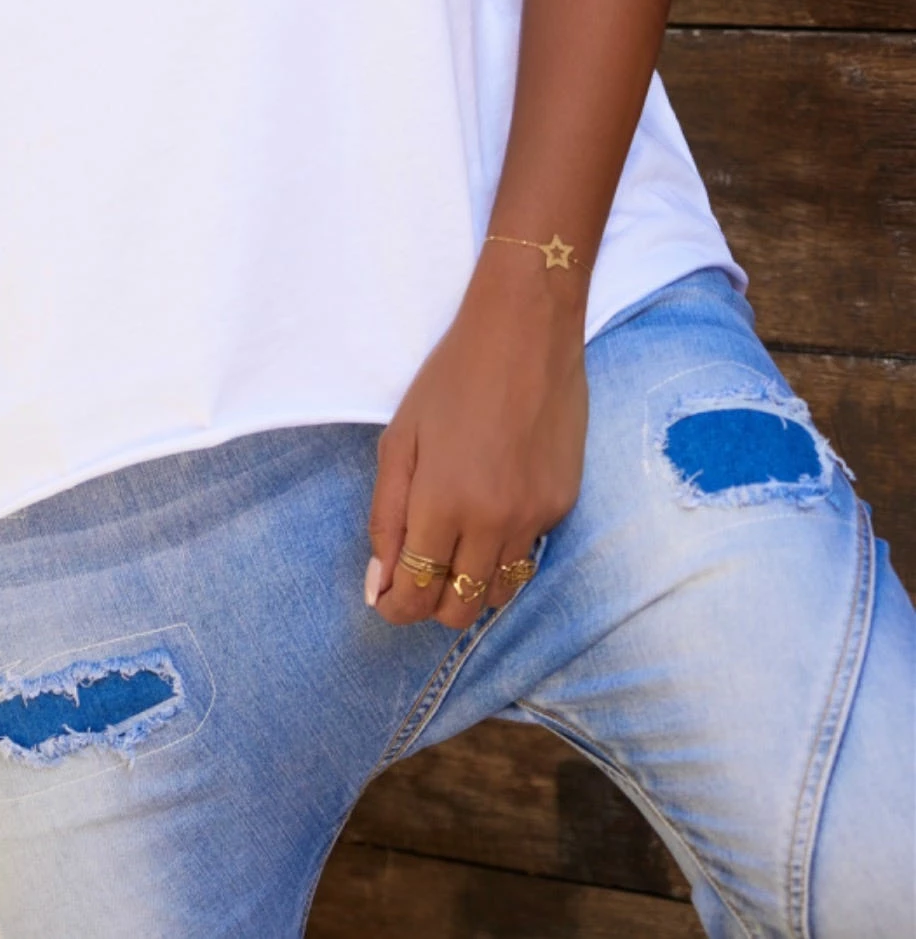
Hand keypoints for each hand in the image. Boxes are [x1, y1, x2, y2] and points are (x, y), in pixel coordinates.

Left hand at [366, 248, 588, 629]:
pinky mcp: (563, 505)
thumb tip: (379, 583)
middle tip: (418, 569)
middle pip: (459, 610)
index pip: (416, 595)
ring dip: (471, 584)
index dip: (395, 606)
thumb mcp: (401, 439)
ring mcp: (535, 517)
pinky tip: (493, 508)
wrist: (526, 332)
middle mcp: (493, 522)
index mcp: (444, 503)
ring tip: (456, 546)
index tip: (386, 596)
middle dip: (430, 603)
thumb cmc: (452, 376)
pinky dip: (505, 550)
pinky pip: (528, 554)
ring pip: (500, 594)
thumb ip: (386, 515)